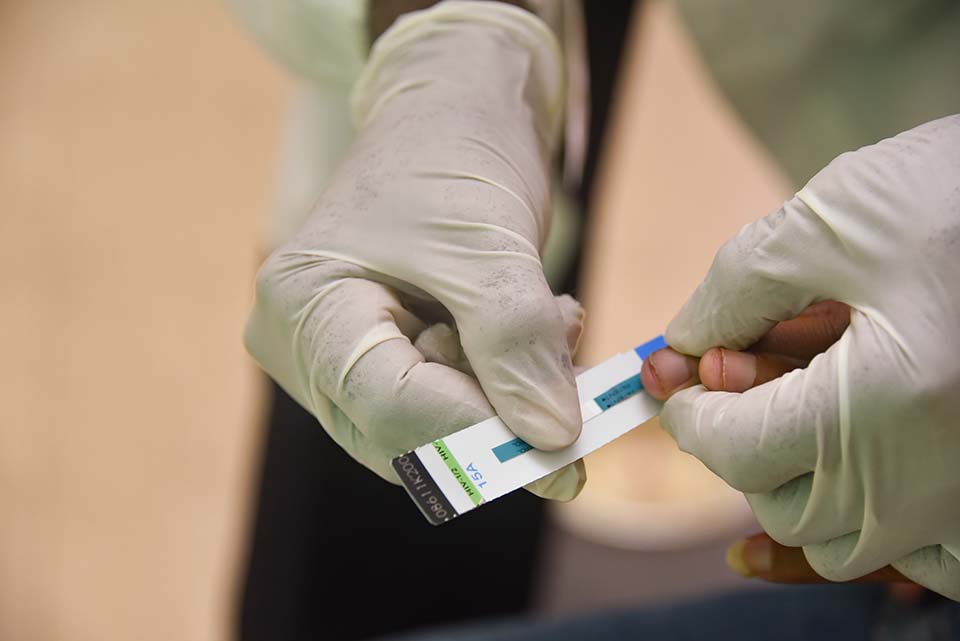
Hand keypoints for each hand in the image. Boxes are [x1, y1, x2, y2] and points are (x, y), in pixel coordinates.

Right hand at [243, 2, 585, 499]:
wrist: (451, 111)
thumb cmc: (451, 155)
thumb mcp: (487, 243)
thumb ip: (516, 342)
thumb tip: (552, 442)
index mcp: (304, 306)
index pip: (384, 404)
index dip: (476, 435)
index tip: (562, 454)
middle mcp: (305, 345)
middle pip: (403, 432)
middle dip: (496, 416)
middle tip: (569, 383)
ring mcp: (341, 356)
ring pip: (433, 425)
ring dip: (507, 393)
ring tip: (550, 321)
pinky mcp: (384, 357)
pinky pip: (445, 401)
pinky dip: (500, 380)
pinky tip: (531, 325)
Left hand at [647, 116, 959, 599]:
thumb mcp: (835, 220)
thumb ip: (737, 288)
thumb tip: (682, 344)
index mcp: (887, 408)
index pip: (737, 450)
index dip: (689, 411)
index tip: (673, 376)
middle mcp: (938, 477)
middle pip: (785, 505)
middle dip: (740, 442)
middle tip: (735, 372)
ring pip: (848, 538)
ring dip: (799, 481)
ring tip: (801, 397)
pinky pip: (927, 554)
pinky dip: (875, 516)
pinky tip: (860, 457)